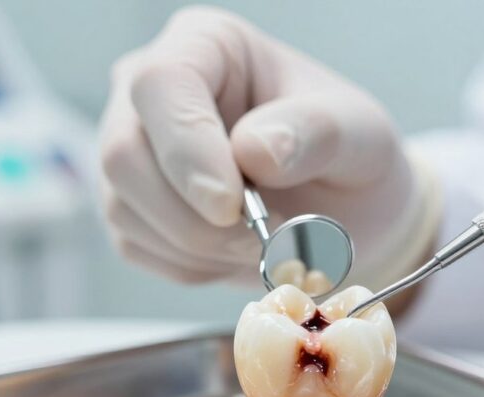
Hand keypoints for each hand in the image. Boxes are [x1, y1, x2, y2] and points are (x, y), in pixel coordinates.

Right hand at [99, 7, 411, 282]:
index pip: (162, 84)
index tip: (232, 206)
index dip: (188, 150)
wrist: (344, 209)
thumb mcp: (360, 134)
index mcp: (205, 45)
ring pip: (124, 209)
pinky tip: (236, 253)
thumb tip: (252, 150)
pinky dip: (193, 265)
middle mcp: (152, 91)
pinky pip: (137, 247)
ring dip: (199, 247)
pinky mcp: (129, 205)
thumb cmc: (348, 155)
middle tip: (264, 239)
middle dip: (194, 217)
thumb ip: (316, 132)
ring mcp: (133, 148)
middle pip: (124, 155)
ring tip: (264, 244)